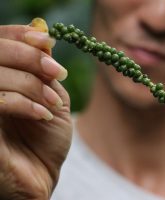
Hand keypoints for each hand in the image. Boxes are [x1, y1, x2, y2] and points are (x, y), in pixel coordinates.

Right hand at [0, 22, 71, 199]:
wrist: (41, 177)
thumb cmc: (45, 141)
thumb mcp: (52, 100)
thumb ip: (45, 74)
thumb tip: (44, 40)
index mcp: (0, 81)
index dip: (17, 36)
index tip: (45, 40)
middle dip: (27, 56)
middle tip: (56, 71)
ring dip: (30, 83)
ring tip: (53, 102)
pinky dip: (22, 102)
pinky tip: (42, 113)